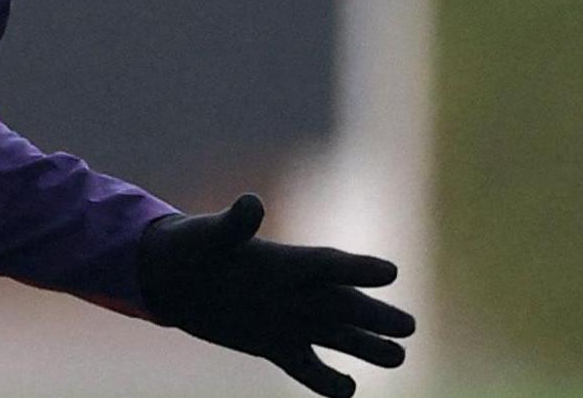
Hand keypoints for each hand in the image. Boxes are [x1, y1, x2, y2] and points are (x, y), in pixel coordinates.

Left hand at [137, 194, 415, 397]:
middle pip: (344, 304)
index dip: (357, 269)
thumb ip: (233, 224)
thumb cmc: (193, 246)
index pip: (329, 264)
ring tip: (398, 357)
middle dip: (374, 315)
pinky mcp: (275, 346)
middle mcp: (297, 291)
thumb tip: (251, 203)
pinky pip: (307, 367)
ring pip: (337, 336)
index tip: (390, 272)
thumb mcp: (208, 235)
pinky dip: (326, 380)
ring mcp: (289, 320)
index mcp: (286, 260)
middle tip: (408, 326)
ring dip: (366, 347)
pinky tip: (348, 392)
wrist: (174, 277)